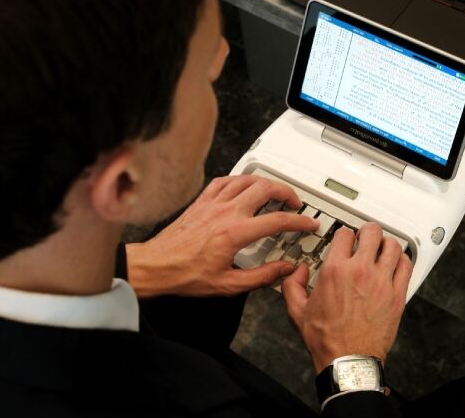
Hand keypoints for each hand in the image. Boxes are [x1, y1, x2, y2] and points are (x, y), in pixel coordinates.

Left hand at [126, 175, 318, 297]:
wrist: (156, 266)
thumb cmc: (185, 274)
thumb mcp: (229, 285)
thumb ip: (262, 276)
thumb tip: (283, 270)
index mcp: (235, 233)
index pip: (278, 221)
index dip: (299, 221)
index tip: (307, 224)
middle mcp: (226, 213)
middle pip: (265, 189)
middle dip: (286, 192)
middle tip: (294, 202)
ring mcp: (213, 204)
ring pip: (246, 180)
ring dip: (266, 182)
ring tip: (275, 191)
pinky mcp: (201, 202)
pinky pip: (224, 181)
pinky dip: (240, 180)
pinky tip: (244, 186)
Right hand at [282, 223, 411, 373]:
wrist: (347, 359)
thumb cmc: (326, 338)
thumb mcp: (297, 310)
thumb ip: (292, 284)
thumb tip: (297, 271)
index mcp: (335, 270)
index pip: (344, 234)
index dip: (344, 233)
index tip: (345, 238)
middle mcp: (359, 271)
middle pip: (372, 232)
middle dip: (367, 231)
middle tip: (366, 236)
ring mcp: (381, 282)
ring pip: (392, 245)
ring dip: (386, 243)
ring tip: (381, 247)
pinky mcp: (397, 295)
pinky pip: (406, 266)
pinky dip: (402, 260)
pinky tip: (395, 263)